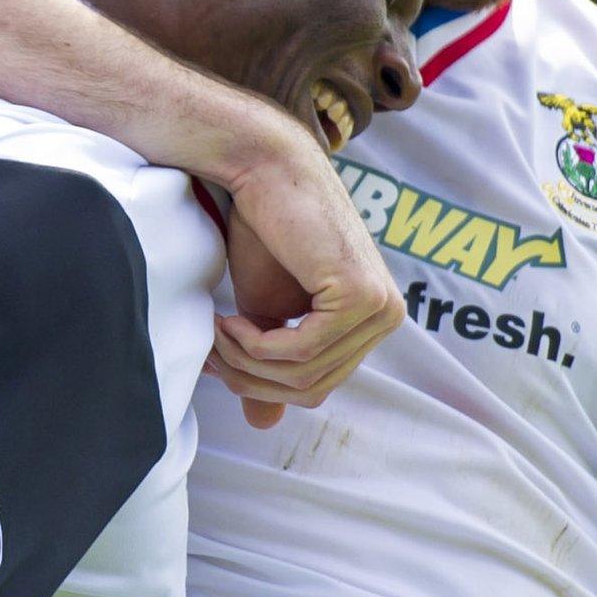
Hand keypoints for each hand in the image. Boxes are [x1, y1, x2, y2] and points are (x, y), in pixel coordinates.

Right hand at [202, 133, 402, 427]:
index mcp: (369, 321)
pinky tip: (230, 320)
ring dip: (247, 361)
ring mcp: (381, 308)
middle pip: (312, 388)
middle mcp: (386, 317)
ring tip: (217, 332)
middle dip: (251, 379)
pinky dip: (258, 346)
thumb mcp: (265, 312)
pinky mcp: (362, 297)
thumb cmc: (264, 231)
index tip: (217, 361)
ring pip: (305, 375)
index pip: (318, 385)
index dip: (262, 384)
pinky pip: (303, 352)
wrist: (265, 170)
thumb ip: (271, 364)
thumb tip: (265, 425)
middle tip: (210, 354)